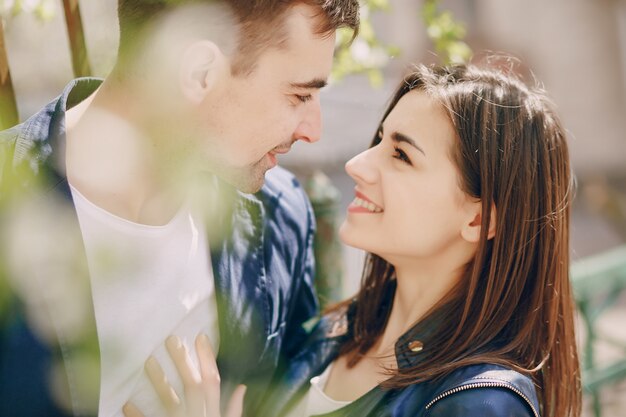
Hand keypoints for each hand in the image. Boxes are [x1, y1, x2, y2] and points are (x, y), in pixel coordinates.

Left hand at [123, 334, 245, 416]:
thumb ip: (233, 410)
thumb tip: (242, 387)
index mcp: (215, 414)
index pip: (213, 382)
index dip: (208, 359)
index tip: (200, 337)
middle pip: (193, 386)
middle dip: (183, 362)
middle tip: (170, 340)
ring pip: (170, 403)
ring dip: (159, 382)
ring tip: (148, 361)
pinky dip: (138, 416)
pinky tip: (127, 403)